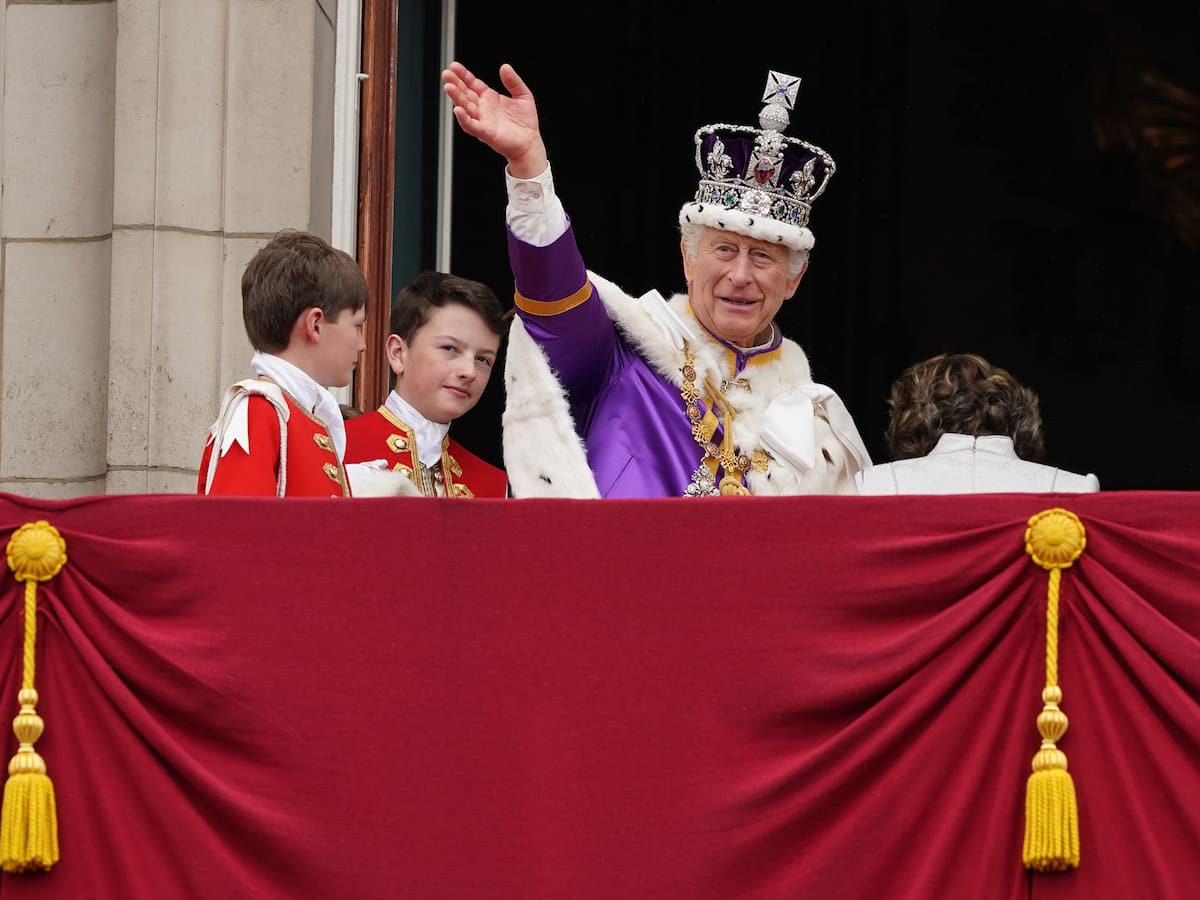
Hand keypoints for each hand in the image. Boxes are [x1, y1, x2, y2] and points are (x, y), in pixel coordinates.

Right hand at [442, 61, 547, 178]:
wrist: (530, 143)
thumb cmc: (526, 122)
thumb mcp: (523, 95)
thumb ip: (514, 81)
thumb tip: (504, 67)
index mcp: (489, 98)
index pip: (472, 84)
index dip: (463, 75)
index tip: (454, 66)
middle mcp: (483, 109)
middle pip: (465, 94)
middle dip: (455, 84)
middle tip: (446, 74)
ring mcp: (483, 120)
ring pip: (465, 107)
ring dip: (456, 97)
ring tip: (449, 87)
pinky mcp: (485, 133)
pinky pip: (471, 125)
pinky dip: (464, 118)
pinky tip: (458, 110)